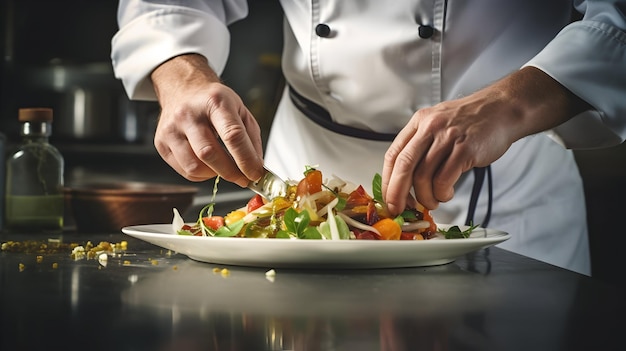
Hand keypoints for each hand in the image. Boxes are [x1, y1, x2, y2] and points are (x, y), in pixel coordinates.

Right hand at [151, 54, 264, 186]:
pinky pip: (185, 170)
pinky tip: (207, 163)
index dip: (246, 160)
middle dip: (231, 172)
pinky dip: (201, 174)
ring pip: (195, 167)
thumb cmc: (214, 102)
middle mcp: (189, 113)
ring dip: (214, 174)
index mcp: (215, 102)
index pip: (232, 136)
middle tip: (243, 178)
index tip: (255, 174)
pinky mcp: (161, 142)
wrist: (183, 89)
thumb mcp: (240, 111)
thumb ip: (251, 140)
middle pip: (210, 154)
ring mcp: (171, 128)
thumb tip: (256, 168)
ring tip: (223, 167)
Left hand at [382, 67, 590, 214]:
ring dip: (425, 197)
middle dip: (397, 193)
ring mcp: (447, 138)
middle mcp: (430, 127)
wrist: (503, 108)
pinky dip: (442, 193)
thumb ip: (421, 146)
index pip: (393, 155)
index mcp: (419, 122)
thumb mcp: (438, 123)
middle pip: (404, 166)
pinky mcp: (465, 150)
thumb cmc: (471, 121)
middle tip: (400, 208)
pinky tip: (447, 194)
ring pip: (423, 176)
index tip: (389, 198)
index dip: (388, 181)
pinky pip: (444, 180)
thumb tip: (404, 180)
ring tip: (432, 202)